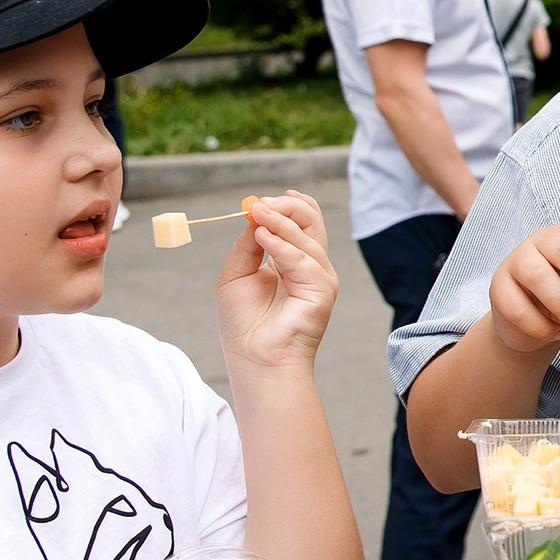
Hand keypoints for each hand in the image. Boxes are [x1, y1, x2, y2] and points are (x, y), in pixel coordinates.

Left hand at [216, 191, 339, 371]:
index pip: (301, 224)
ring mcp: (319, 279)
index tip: (264, 199)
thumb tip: (256, 215)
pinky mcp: (322, 292)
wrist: (254, 360)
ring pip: (307, 238)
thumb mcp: (236, 274)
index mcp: (292, 262)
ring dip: (280, 223)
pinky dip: (283, 247)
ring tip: (256, 214)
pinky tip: (263, 238)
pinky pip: (303, 261)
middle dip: (288, 208)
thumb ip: (248, 245)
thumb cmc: (244, 325)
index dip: (288, 207)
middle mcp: (310, 268)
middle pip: (312, 223)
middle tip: (261, 203)